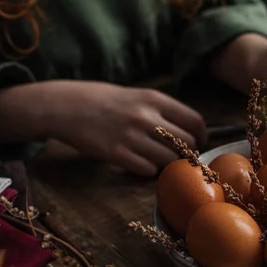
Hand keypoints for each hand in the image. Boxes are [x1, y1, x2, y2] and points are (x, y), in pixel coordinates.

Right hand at [0, 81, 206, 176]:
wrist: (65, 106)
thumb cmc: (103, 100)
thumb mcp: (136, 95)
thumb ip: (161, 110)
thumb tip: (189, 130)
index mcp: (154, 99)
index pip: (194, 121)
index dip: (201, 135)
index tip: (199, 142)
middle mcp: (146, 117)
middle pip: (186, 144)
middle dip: (187, 153)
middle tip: (179, 156)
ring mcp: (131, 137)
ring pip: (169, 160)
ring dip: (168, 165)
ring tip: (159, 161)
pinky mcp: (116, 154)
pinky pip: (147, 171)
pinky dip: (148, 171)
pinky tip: (140, 164)